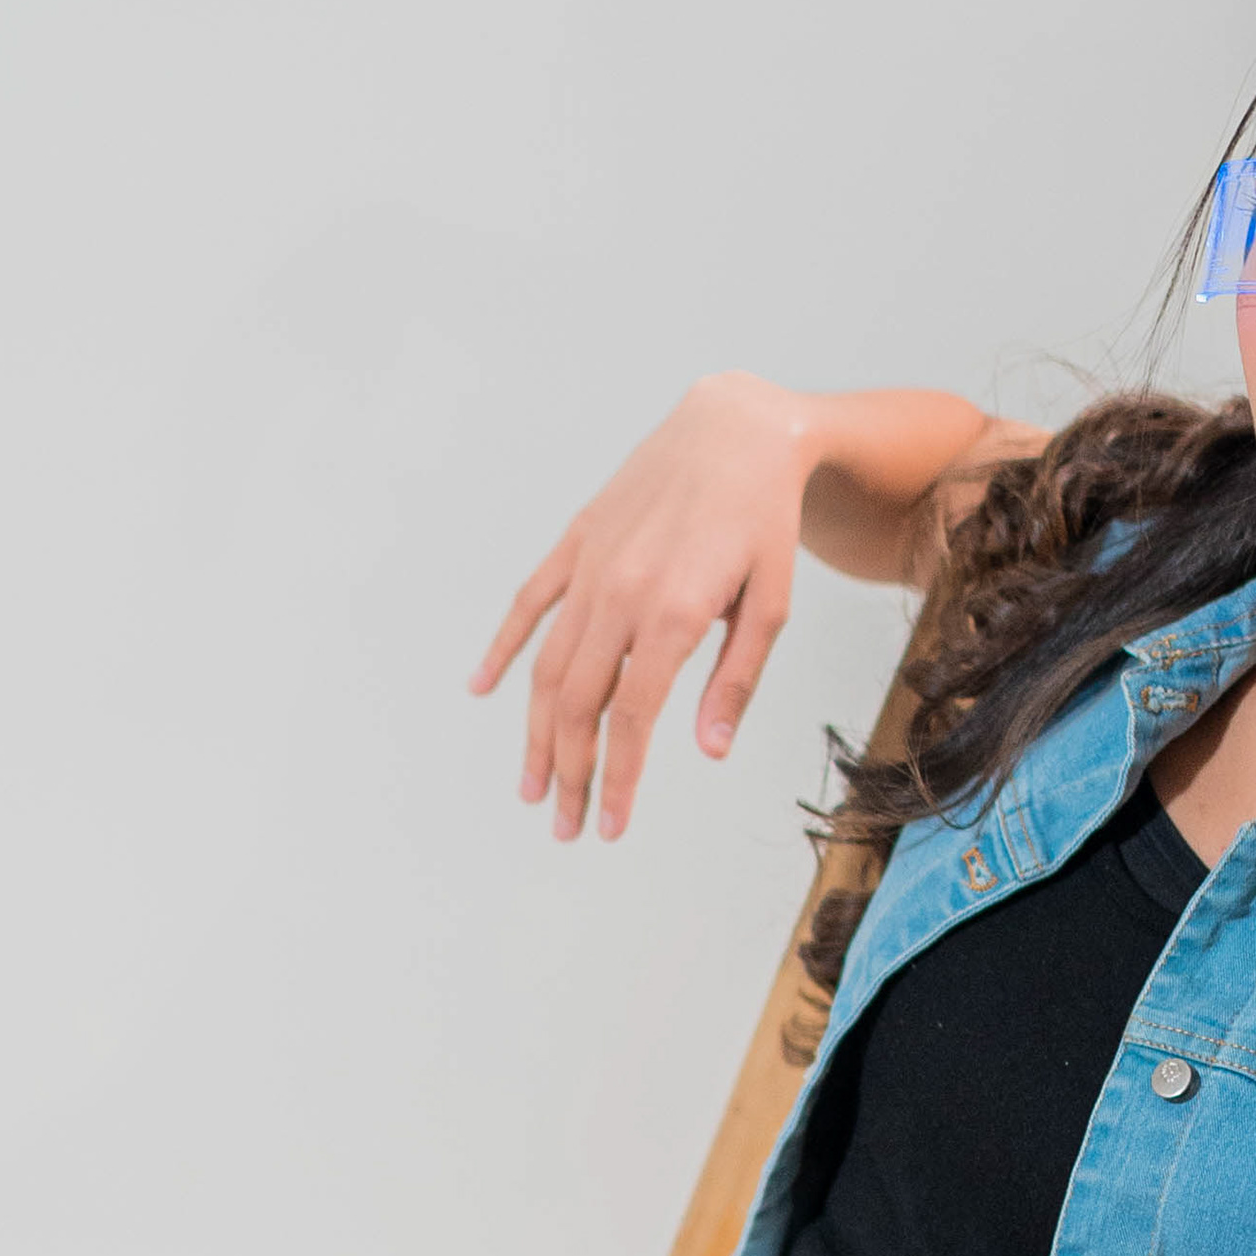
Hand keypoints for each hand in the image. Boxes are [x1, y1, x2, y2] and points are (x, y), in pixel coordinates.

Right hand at [471, 372, 817, 840]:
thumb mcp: (773, 602)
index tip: (611, 827)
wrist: (736, 428)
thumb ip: (736, 678)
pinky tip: (483, 690)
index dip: (619, 779)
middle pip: (578, 703)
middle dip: (567, 772)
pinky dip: (502, 648)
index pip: (632, 718)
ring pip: (547, 664)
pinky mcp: (576, 542)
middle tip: (563, 826)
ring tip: (531, 785)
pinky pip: (528, 603)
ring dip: (534, 731)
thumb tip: (709, 752)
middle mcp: (621, 591)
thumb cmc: (763, 521)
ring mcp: (591, 566)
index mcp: (674, 612)